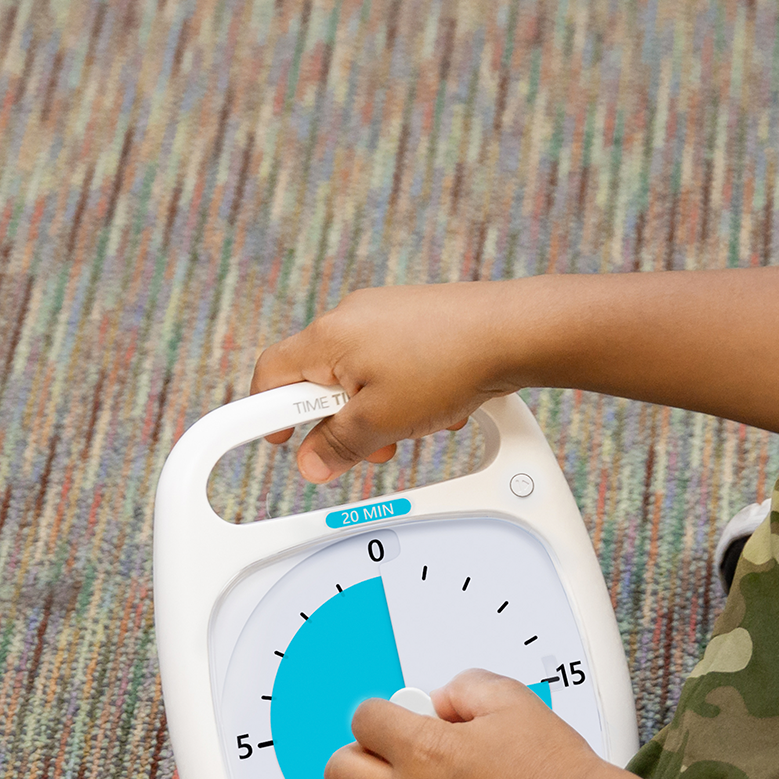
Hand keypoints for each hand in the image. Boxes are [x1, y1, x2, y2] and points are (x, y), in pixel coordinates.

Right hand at [251, 281, 541, 481]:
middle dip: (341, 421)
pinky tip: (440, 408)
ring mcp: (388, 315)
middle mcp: (352, 317)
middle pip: (321, 379)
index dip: (265, 413)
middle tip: (366, 446)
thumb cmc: (447, 364)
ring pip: (365, 376)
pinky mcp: (421, 321)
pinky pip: (398, 365)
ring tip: (412, 429)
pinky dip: (410, 393)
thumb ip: (340, 444)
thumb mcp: (382, 420)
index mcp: (328, 337)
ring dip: (380, 412)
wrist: (513, 332)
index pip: (271, 374)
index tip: (274, 439)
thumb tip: (312, 462)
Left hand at [322, 668, 604, 778]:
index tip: (401, 714)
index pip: (363, 720)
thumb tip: (444, 700)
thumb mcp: (511, 700)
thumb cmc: (555, 771)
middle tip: (391, 750)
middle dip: (360, 753)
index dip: (383, 710)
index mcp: (422, 752)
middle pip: (339, 774)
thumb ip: (465, 688)